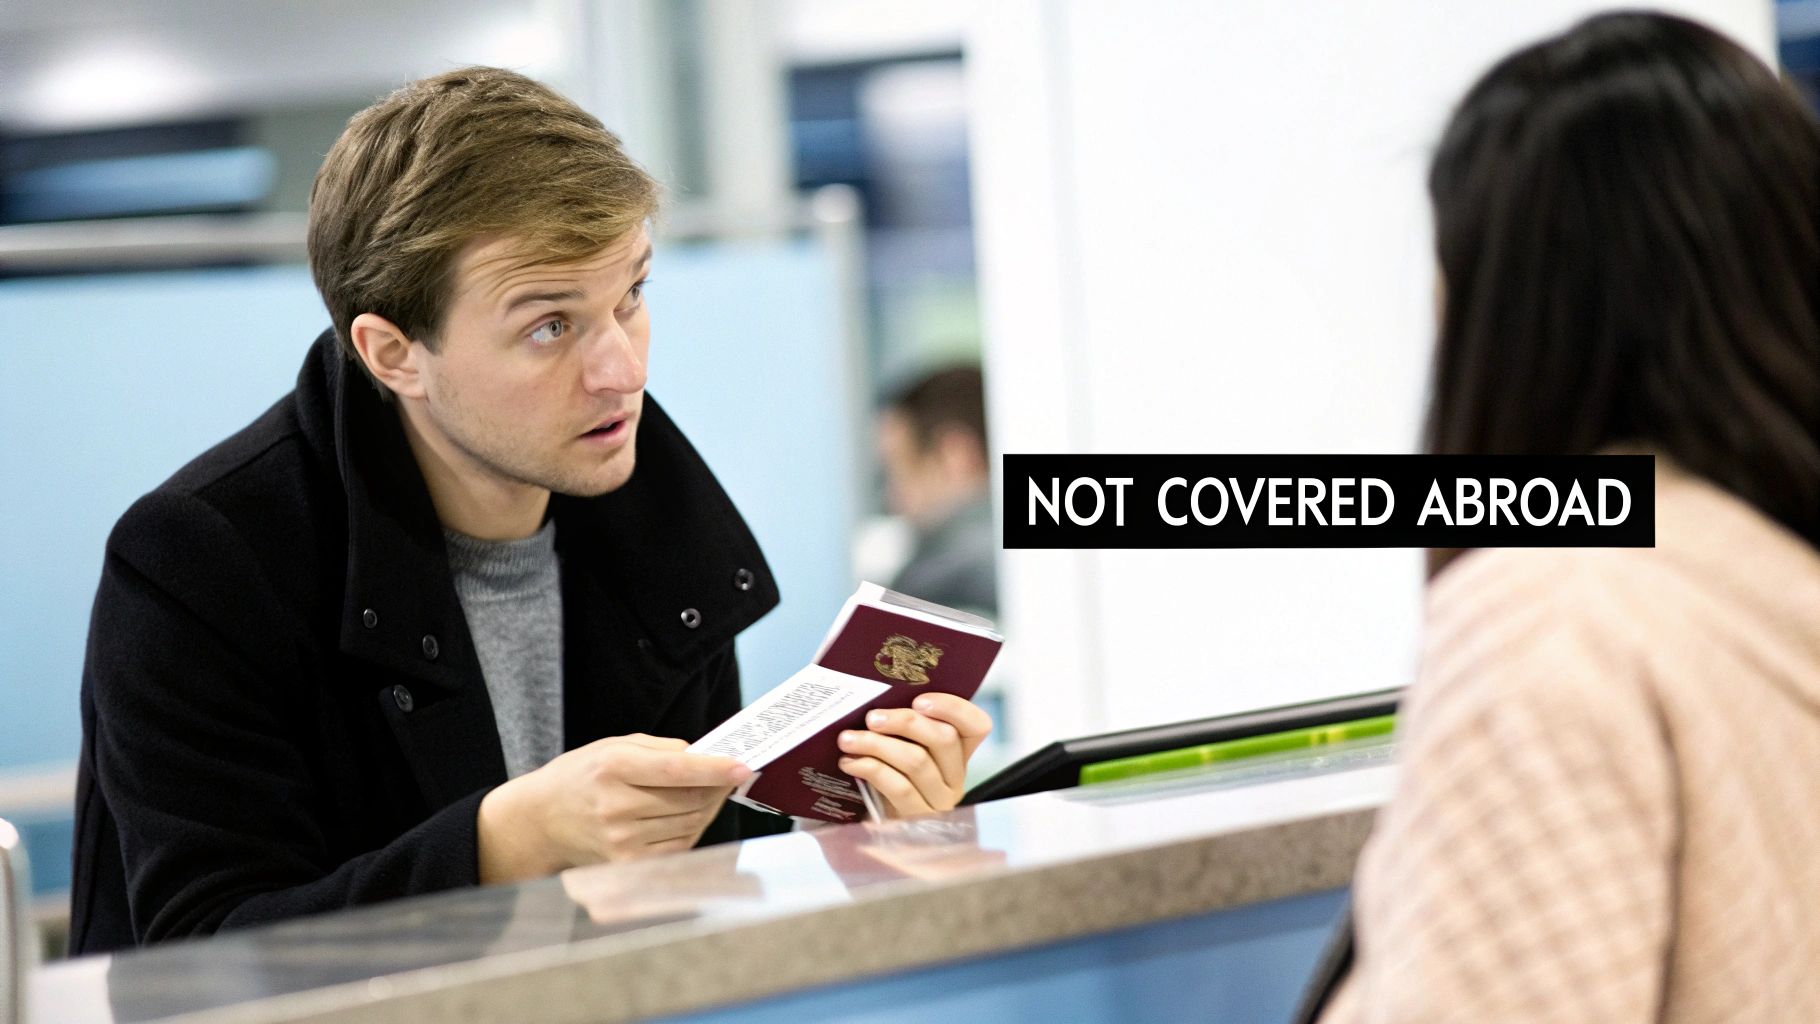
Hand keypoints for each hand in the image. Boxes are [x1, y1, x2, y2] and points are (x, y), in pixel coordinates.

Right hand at [476, 734, 748, 883]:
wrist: (541, 820)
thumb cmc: (582, 776)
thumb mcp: (614, 746)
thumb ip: (662, 749)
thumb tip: (708, 757)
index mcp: (613, 768)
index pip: (677, 771)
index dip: (715, 770)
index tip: (743, 767)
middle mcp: (616, 807)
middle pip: (690, 800)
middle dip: (717, 787)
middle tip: (728, 775)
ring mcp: (622, 841)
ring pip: (691, 824)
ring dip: (707, 807)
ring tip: (704, 792)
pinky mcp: (628, 865)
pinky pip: (680, 846)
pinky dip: (691, 828)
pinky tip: (684, 815)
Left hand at [836, 693, 993, 818]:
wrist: (869, 827)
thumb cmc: (886, 774)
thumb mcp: (901, 749)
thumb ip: (902, 727)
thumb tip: (879, 695)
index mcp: (959, 754)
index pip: (977, 726)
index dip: (953, 708)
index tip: (919, 699)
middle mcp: (956, 778)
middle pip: (943, 739)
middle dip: (905, 722)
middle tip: (871, 717)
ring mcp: (939, 801)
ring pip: (917, 762)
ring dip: (878, 744)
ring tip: (848, 739)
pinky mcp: (917, 819)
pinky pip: (898, 787)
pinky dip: (870, 768)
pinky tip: (849, 762)